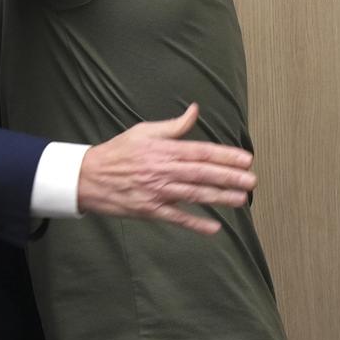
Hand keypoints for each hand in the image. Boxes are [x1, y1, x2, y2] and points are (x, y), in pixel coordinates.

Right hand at [77, 103, 255, 234]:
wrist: (88, 176)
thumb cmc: (117, 152)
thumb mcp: (143, 131)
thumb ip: (173, 125)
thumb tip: (194, 111)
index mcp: (163, 149)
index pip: (200, 152)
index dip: (225, 155)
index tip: (245, 158)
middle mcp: (162, 170)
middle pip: (201, 173)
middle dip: (229, 177)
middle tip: (252, 180)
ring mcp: (156, 191)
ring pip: (193, 194)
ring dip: (219, 198)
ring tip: (241, 199)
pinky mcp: (150, 210)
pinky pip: (176, 218)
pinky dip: (195, 223)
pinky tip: (214, 228)